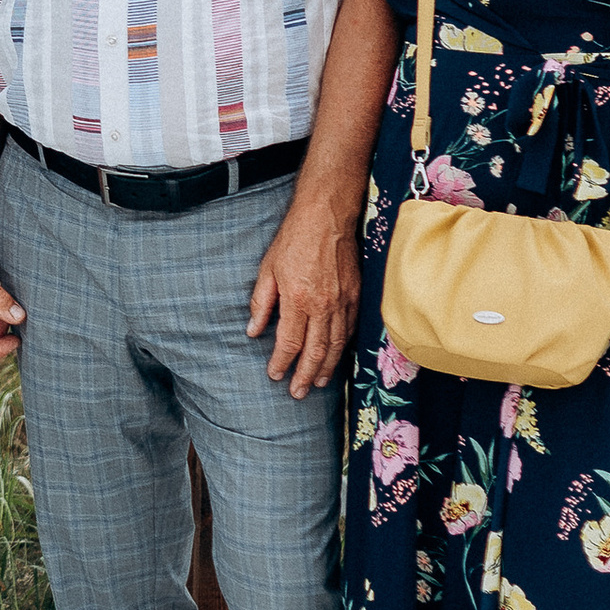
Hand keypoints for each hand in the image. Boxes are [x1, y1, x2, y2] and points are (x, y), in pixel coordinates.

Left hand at [247, 191, 360, 397]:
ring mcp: (342, 301)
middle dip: (306, 376)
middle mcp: (323, 305)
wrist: (326, 216)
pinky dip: (343, 348)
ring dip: (327, 367)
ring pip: (336, 345)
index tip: (274, 375)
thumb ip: (261, 303)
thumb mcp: (267, 269)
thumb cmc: (294, 240)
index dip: (282, 362)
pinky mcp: (355, 295)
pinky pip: (350, 329)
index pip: (290, 342)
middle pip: (316, 351)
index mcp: (298, 299)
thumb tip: (253, 331)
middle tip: (298, 393)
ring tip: (319, 383)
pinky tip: (336, 357)